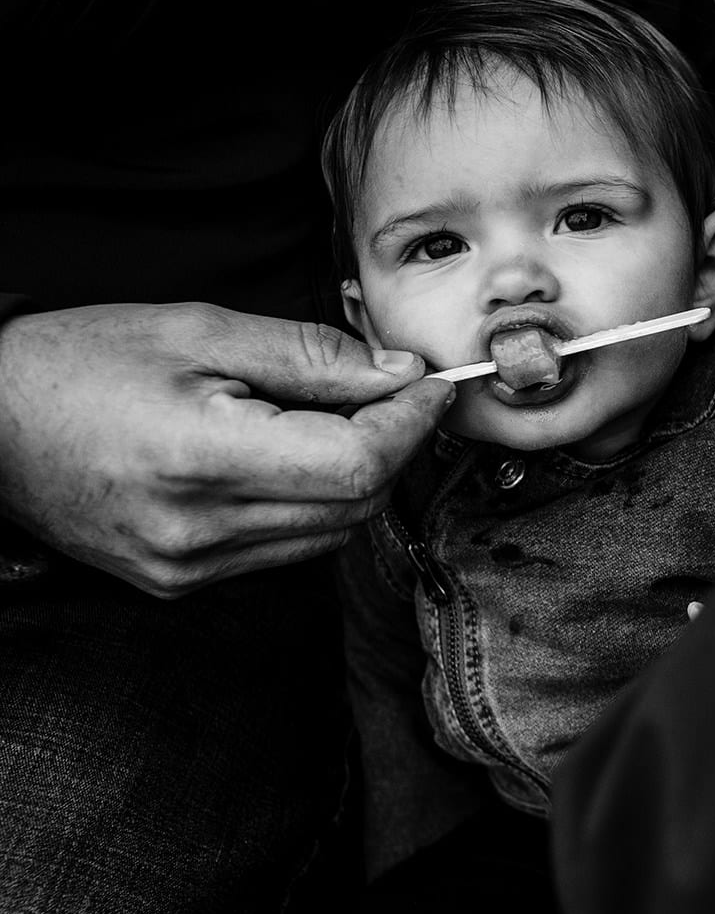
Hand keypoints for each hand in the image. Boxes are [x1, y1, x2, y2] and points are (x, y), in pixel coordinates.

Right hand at [0, 303, 454, 596]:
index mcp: (202, 459)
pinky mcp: (179, 582)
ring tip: (333, 420)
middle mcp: (198, 531)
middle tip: (392, 391)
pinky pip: (286, 550)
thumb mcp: (201, 330)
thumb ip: (312, 356)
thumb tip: (400, 374)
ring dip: (356, 478)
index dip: (411, 422)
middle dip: (392, 445)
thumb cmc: (82, 361)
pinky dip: (311, 506)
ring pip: (331, 533)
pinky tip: (287, 460)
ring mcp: (188, 568)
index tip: (432, 384)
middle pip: (356, 503)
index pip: (358, 463)